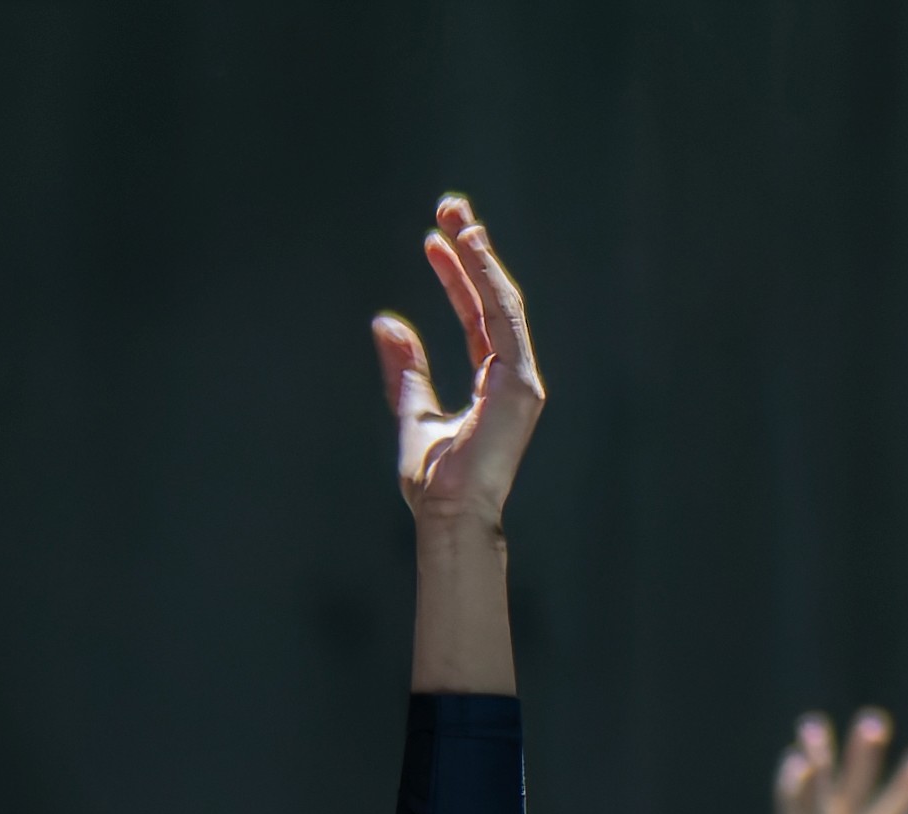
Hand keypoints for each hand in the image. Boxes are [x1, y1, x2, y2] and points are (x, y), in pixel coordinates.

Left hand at [373, 194, 543, 531]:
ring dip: (479, 255)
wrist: (447, 513)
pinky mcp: (520, 381)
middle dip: (471, 251)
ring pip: (501, 299)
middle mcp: (513, 372)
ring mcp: (521, 376)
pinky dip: (487, 279)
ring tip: (456, 217)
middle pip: (493, 298)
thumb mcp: (412, 414)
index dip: (456, 275)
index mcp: (493, 380)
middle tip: (449, 207)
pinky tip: (469, 248)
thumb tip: (386, 323)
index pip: (476, 315)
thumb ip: (405, 369)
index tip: (433, 240)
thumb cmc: (433, 480)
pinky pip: (504, 317)